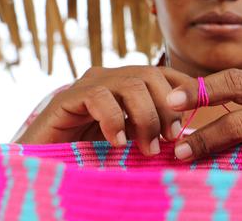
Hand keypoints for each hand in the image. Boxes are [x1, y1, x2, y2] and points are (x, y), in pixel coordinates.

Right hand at [17, 66, 188, 155]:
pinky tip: (118, 142)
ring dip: (146, 117)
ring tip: (148, 148)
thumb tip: (184, 135)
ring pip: (130, 84)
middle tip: (171, 138)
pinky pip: (98, 97)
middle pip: (151, 75)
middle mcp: (110, 79)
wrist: (45, 167)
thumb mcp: (132, 143)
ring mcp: (89, 86)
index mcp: (128, 86)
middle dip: (167, 106)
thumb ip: (152, 132)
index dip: (185, 89)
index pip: (164, 75)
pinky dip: (114, 120)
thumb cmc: (92, 157)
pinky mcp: (66, 99)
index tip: (196, 115)